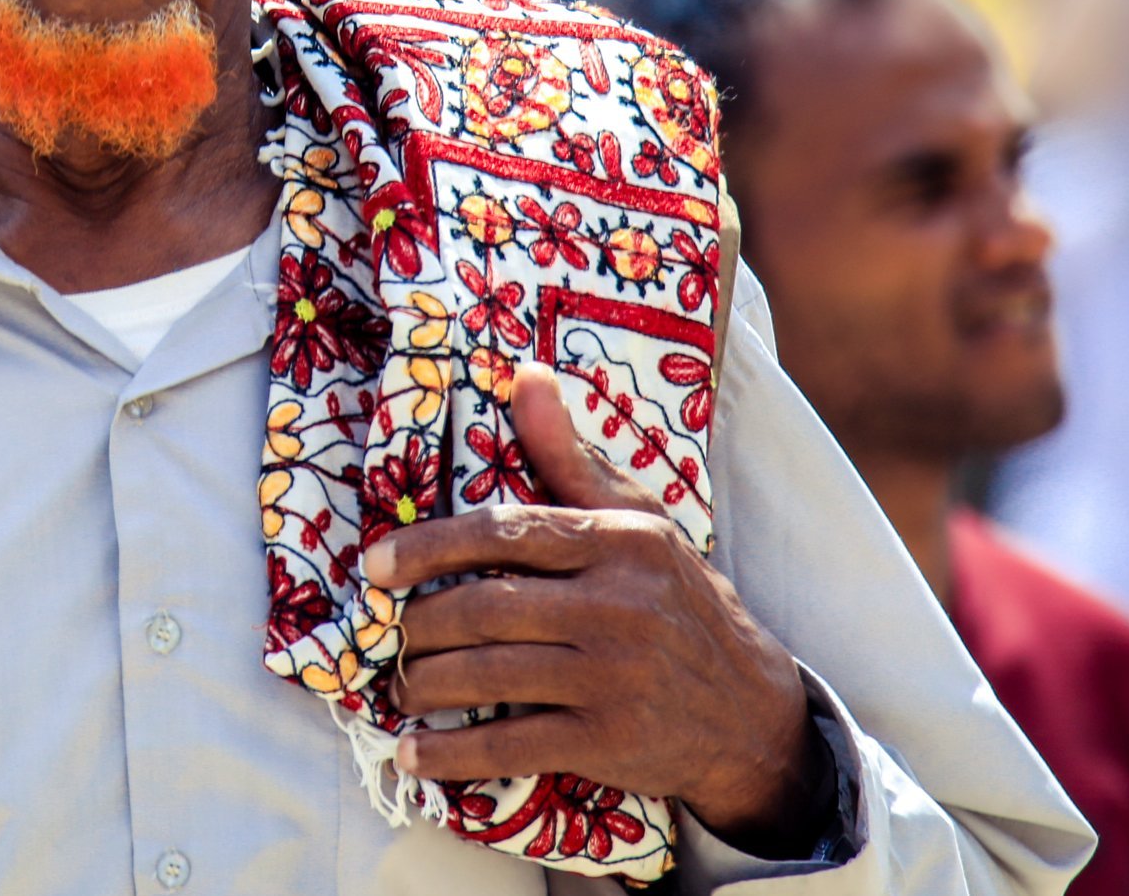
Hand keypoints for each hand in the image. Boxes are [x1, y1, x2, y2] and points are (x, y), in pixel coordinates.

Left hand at [367, 362, 835, 852]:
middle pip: (485, 608)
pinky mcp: (610, 741)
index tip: (376, 565)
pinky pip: (511, 746)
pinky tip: (412, 753)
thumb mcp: (639, 521)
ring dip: (424, 684)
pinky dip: (451, 753)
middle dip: (418, 625)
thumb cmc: (677, 601)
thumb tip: (524, 375)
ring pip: (489, 676)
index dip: (429, 547)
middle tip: (384, 634)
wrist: (751, 710)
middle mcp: (619, 606)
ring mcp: (615, 678)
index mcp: (620, 542)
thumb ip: (571, 457)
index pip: (505, 532)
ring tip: (397, 685)